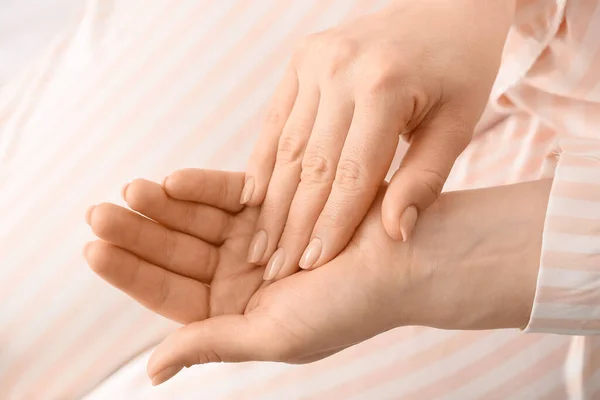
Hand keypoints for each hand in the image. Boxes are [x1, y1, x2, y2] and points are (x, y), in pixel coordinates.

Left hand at [84, 169, 547, 385]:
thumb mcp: (272, 337)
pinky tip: (170, 180)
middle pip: (175, 253)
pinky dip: (200, 186)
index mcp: (234, 314)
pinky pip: (227, 192)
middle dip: (138, 234)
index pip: (170, 294)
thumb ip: (211, 345)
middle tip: (99, 212)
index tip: (95, 250)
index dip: (132, 273)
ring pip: (194, 220)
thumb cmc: (346, 307)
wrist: (403, 261)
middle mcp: (238, 276)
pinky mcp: (271, 203)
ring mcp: (252, 237)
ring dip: (161, 206)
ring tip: (129, 190)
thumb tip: (153, 370)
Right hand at [242, 0, 515, 279]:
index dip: (330, 225)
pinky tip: (251, 198)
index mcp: (385, 86)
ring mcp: (315, 60)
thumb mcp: (457, 124)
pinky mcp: (301, 59)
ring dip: (271, 201)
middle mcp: (340, 68)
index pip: (351, 174)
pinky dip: (263, 161)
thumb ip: (425, 179)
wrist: (444, 9)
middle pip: (311, 164)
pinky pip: (276, 119)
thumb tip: (396, 233)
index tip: (311, 266)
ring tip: (259, 246)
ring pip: (287, 146)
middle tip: (274, 270)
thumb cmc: (459, 69)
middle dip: (292, 224)